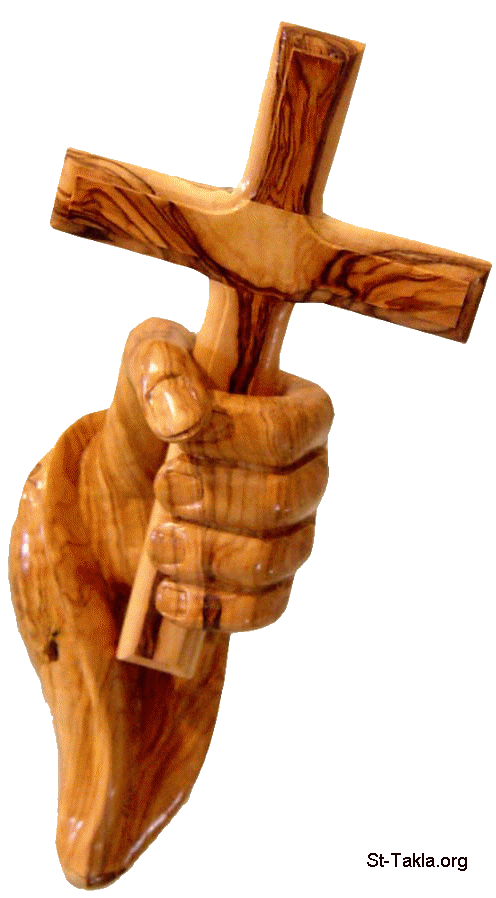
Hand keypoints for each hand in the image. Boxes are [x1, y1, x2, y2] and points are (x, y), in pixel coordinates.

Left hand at [80, 317, 332, 631]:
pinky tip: (168, 596)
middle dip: (215, 499)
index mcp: (297, 410)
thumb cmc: (155, 408)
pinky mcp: (272, 584)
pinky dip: (213, 608)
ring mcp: (294, 533)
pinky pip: (265, 609)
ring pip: (274, 559)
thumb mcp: (148, 362)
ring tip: (158, 545)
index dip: (233, 437)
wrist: (132, 473)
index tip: (176, 434)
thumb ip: (162, 362)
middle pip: (285, 499)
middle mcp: (308, 473)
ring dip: (206, 556)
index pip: (290, 430)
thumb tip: (180, 412)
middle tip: (162, 488)